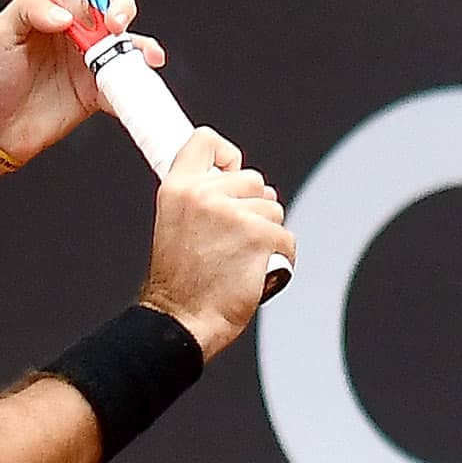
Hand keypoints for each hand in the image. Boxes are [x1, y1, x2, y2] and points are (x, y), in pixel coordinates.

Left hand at [0, 0, 162, 165]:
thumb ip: (29, 8)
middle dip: (121, 4)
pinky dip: (137, 77)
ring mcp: (90, 56)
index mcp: (52, 2)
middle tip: (112, 23)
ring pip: (127, 37)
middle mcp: (77, 25)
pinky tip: (135, 76)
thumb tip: (64, 12)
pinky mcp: (98, 87)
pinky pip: (127, 78)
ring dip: (136, 40)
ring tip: (126, 51)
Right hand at [137, 131, 296, 356]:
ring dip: (266, 234)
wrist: (182, 321)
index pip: (205, 141)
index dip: (226, 154)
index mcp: (177, 189)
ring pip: (273, 209)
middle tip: (229, 241)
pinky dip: (279, 258)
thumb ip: (205, 199)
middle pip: (253, 178)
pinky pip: (286, 237)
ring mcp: (235, 215)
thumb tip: (258, 188)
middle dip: (252, 207)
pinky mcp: (261, 236)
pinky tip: (254, 273)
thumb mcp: (175, 227)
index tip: (230, 171)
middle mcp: (204, 195)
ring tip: (239, 260)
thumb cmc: (180, 284)